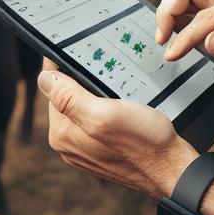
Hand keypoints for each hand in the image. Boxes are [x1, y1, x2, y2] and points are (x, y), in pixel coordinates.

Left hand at [40, 58, 197, 199]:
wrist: (171, 167)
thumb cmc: (144, 142)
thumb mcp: (105, 114)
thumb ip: (69, 98)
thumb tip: (43, 79)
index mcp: (63, 134)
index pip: (52, 87)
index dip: (62, 64)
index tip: (75, 47)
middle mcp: (68, 143)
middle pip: (65, 96)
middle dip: (79, 78)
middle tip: (100, 61)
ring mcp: (84, 148)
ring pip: (81, 106)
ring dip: (92, 91)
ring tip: (112, 81)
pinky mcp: (100, 149)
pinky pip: (94, 118)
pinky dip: (103, 105)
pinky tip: (119, 101)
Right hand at [155, 0, 213, 92]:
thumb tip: (211, 42)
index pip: (205, 17)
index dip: (186, 36)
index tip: (172, 54)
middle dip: (168, 9)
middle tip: (162, 37)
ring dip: (168, 12)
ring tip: (163, 38)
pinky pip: (187, 8)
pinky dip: (174, 18)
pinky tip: (171, 36)